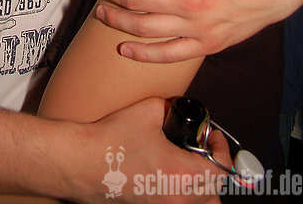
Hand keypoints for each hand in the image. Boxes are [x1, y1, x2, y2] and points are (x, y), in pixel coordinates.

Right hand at [81, 97, 228, 203]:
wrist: (80, 162)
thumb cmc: (110, 138)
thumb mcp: (148, 111)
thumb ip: (171, 108)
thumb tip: (178, 110)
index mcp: (180, 173)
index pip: (221, 171)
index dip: (222, 151)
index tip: (213, 137)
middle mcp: (176, 199)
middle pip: (214, 195)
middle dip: (214, 171)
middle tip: (204, 152)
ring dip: (200, 188)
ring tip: (188, 168)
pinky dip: (182, 195)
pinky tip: (168, 177)